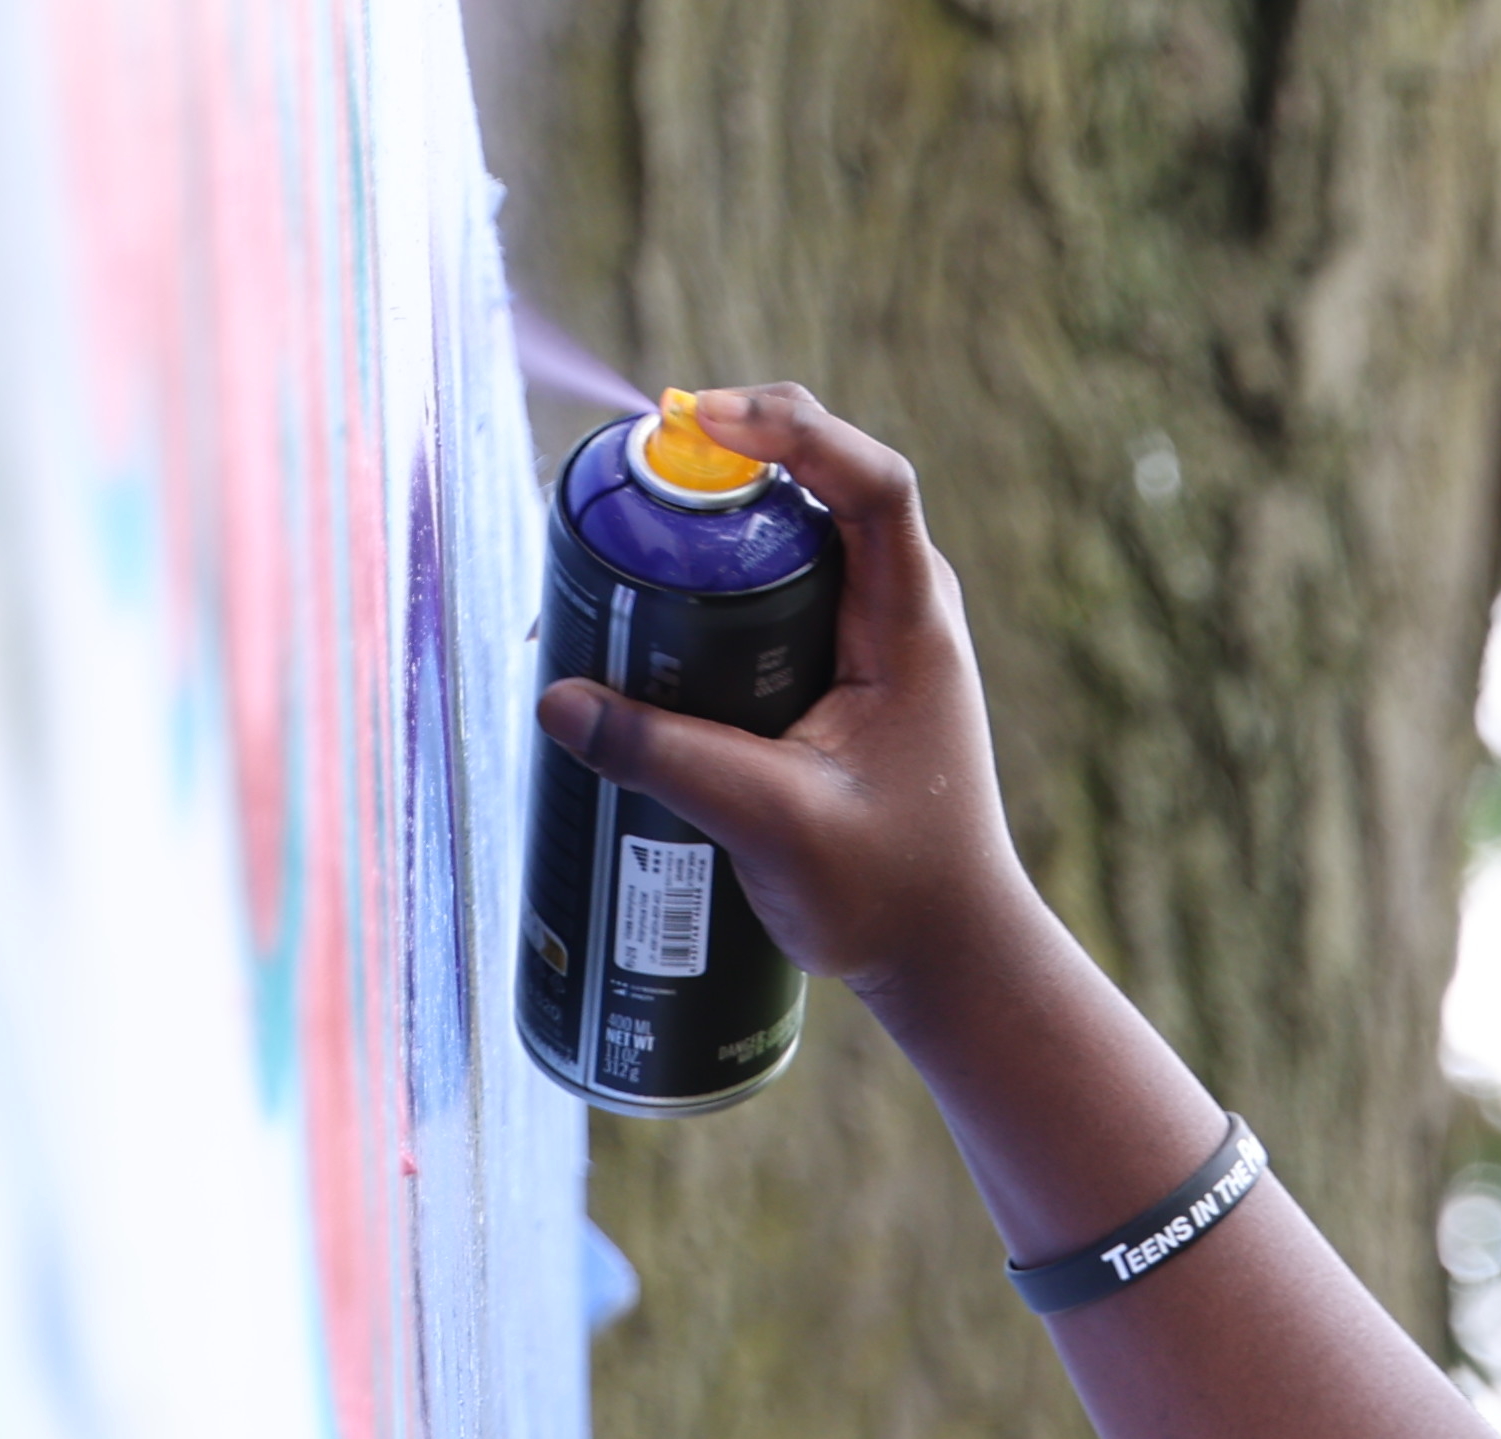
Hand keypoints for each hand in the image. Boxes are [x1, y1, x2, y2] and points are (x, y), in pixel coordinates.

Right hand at [536, 384, 1040, 1004]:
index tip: (704, 421)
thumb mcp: (770, 826)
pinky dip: (718, 571)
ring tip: (632, 518)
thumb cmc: (890, 894)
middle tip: (640, 466)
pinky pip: (778, 584)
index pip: (873, 482)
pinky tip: (653, 593)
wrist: (944, 955)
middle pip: (821, 481)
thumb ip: (668, 760)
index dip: (794, 430)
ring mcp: (872, 632)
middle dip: (731, 453)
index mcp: (912, 626)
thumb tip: (556, 699)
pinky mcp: (840, 665)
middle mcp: (901, 608)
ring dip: (719, 511)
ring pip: (794, 532)